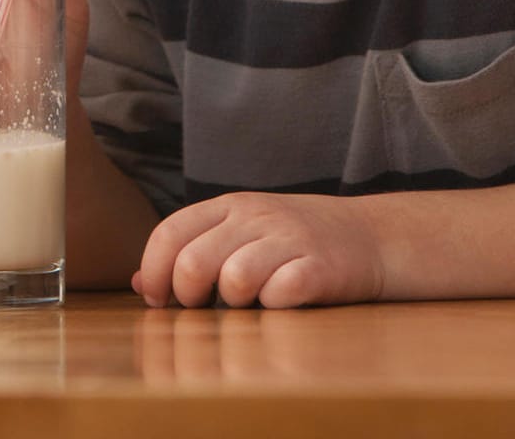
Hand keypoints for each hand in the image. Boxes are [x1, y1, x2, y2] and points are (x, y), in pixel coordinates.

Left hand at [132, 192, 386, 308]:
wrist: (375, 237)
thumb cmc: (296, 242)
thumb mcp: (241, 234)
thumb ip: (192, 252)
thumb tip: (139, 284)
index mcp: (230, 205)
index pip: (170, 232)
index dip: (154, 272)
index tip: (158, 300)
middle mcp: (257, 216)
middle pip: (193, 263)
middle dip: (188, 297)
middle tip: (202, 308)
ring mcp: (291, 239)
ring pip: (233, 280)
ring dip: (234, 304)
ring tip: (250, 302)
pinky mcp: (322, 267)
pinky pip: (279, 294)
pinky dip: (274, 307)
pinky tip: (284, 302)